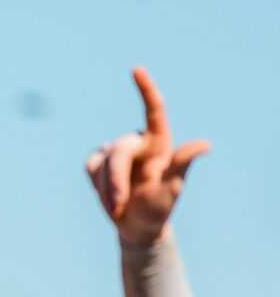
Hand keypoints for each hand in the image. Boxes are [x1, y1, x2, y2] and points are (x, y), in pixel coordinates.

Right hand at [86, 67, 210, 247]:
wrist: (137, 226)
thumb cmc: (158, 208)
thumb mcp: (172, 189)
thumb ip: (182, 164)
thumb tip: (205, 145)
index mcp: (160, 144)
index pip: (153, 111)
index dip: (145, 89)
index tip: (137, 70)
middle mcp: (138, 143)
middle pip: (119, 151)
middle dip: (117, 179)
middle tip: (119, 203)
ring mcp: (116, 151)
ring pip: (103, 163)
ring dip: (107, 189)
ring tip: (119, 207)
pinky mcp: (98, 162)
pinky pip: (91, 168)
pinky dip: (98, 187)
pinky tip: (109, 199)